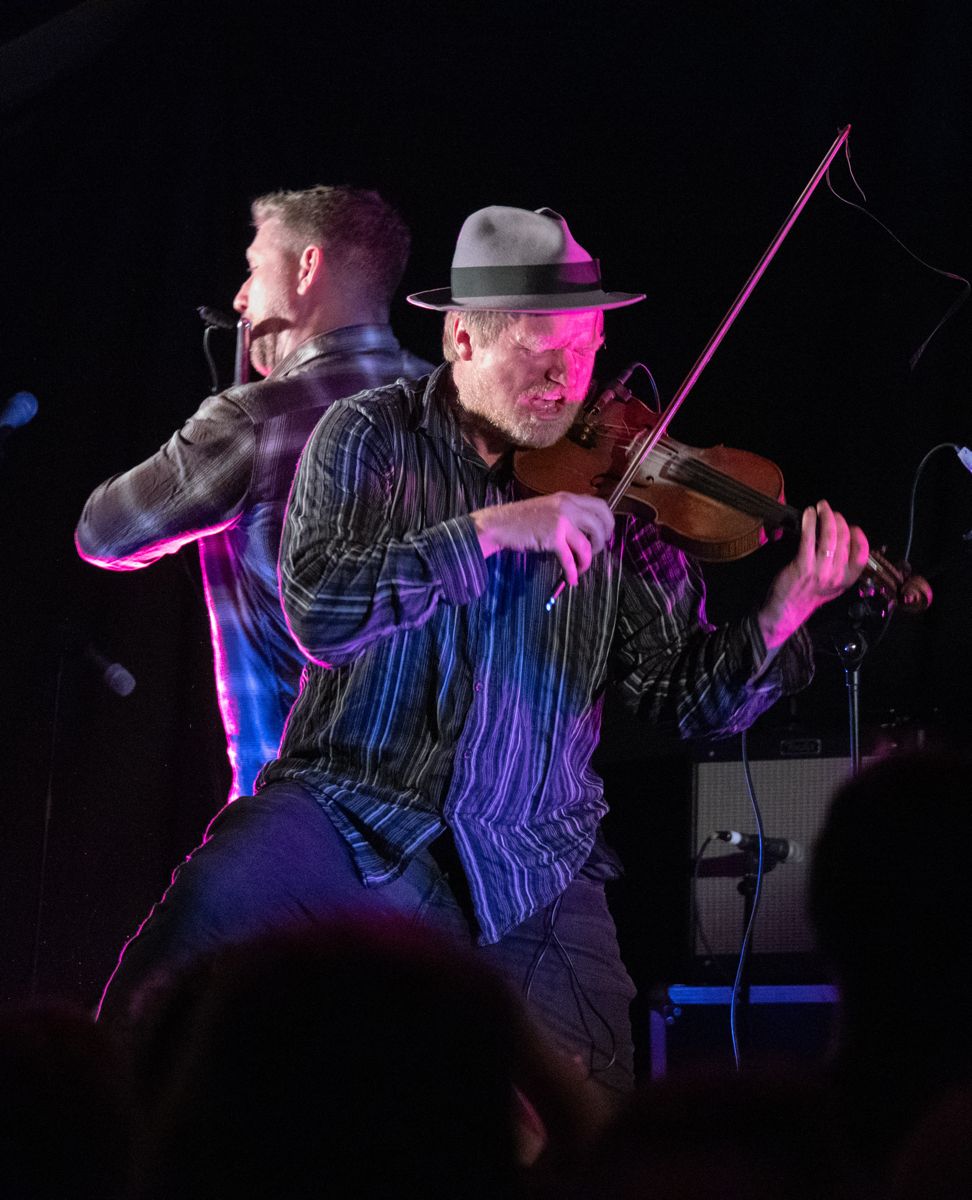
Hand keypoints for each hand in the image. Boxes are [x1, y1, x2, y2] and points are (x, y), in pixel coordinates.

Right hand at [470, 492, 614, 586]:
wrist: (499, 524)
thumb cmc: (521, 519)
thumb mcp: (549, 508)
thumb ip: (567, 514)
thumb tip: (585, 533)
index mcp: (568, 497)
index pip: (601, 505)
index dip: (608, 521)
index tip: (605, 534)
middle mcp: (568, 506)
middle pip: (600, 523)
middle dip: (603, 541)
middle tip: (597, 551)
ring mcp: (561, 521)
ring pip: (589, 543)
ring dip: (588, 559)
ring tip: (581, 567)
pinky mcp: (553, 537)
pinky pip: (570, 558)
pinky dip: (572, 572)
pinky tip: (572, 579)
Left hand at [758, 500, 869, 648]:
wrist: (788, 609)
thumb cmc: (810, 593)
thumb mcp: (833, 584)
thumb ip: (842, 565)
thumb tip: (843, 537)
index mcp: (847, 579)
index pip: (861, 553)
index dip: (858, 536)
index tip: (851, 526)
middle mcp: (836, 575)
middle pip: (844, 540)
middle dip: (839, 520)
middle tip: (830, 511)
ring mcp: (820, 571)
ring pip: (829, 537)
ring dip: (825, 517)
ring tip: (821, 506)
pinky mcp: (803, 566)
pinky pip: (809, 539)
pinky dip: (810, 523)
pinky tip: (809, 513)